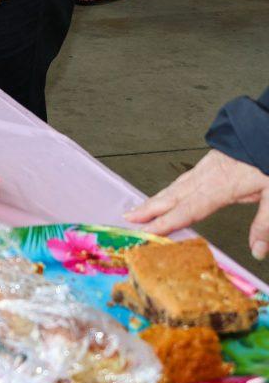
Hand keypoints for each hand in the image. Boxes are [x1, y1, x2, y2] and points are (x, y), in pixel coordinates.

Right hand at [124, 149, 268, 259]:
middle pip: (173, 196)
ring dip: (155, 199)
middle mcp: (207, 177)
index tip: (148, 230)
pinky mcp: (209, 164)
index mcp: (220, 186)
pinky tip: (167, 193)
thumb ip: (265, 224)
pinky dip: (169, 189)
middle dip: (149, 208)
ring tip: (139, 208)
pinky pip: (182, 180)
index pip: (188, 208)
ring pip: (175, 186)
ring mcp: (205, 168)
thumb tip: (257, 250)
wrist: (267, 132)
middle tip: (128, 218)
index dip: (166, 221)